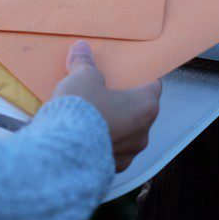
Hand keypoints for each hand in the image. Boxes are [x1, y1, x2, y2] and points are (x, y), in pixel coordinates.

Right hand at [53, 40, 161, 171]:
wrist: (64, 152)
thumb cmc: (83, 111)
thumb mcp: (82, 77)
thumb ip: (84, 63)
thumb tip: (81, 50)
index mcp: (145, 106)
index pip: (153, 87)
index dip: (142, 78)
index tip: (132, 74)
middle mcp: (142, 133)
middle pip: (139, 112)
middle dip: (124, 103)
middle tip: (106, 94)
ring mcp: (128, 154)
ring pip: (125, 135)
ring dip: (113, 126)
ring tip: (92, 118)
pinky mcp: (111, 169)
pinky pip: (110, 152)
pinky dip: (101, 144)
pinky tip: (84, 137)